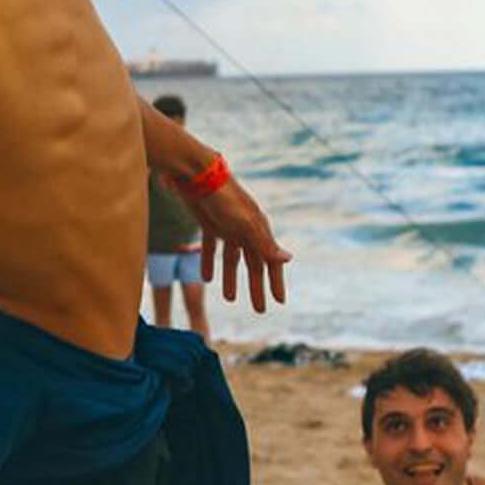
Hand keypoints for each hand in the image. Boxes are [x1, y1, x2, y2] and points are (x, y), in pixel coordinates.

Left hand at [187, 175, 291, 312]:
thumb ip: (264, 243)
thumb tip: (288, 259)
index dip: (275, 282)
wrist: (196, 174)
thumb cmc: (223, 198)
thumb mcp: (244, 224)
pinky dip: (209, 263)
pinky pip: (211, 248)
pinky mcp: (209, 223)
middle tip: (259, 310)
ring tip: (230, 299)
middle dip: (256, 287)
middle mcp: (245, 229)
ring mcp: (228, 226)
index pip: (270, 262)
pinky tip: (205, 278)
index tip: (279, 302)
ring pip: (232, 259)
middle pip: (253, 264)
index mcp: (258, 230)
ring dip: (231, 278)